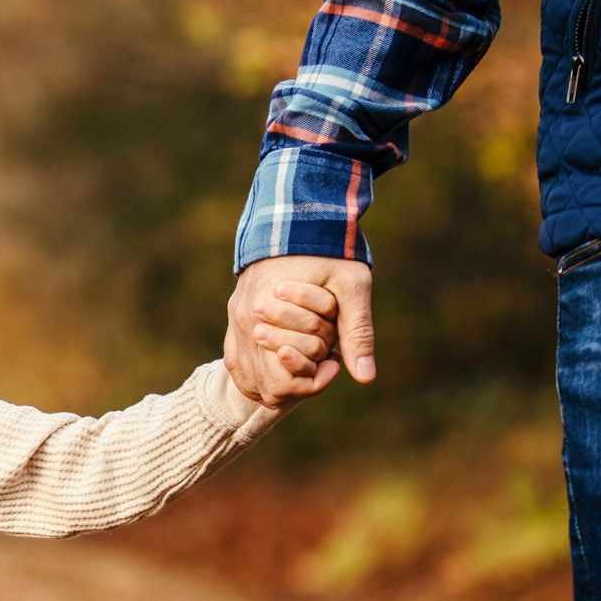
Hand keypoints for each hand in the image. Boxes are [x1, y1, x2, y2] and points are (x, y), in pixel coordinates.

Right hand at [225, 255, 375, 406]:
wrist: (296, 216)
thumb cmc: (329, 251)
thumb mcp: (353, 287)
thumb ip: (358, 333)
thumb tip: (365, 377)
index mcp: (266, 316)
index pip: (283, 382)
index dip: (314, 380)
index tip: (334, 360)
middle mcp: (245, 321)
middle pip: (266, 385)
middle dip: (299, 377)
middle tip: (323, 355)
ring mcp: (236, 319)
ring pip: (248, 378)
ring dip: (278, 377)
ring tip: (306, 358)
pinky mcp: (235, 316)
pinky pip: (237, 361)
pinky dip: (259, 371)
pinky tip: (283, 361)